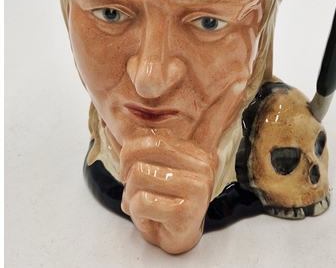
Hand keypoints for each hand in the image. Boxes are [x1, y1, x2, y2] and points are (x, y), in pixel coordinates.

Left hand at [119, 131, 216, 253]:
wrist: (178, 237)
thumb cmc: (165, 201)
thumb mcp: (153, 168)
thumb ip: (137, 146)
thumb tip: (110, 121)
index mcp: (196, 152)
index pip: (155, 136)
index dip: (131, 150)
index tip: (128, 166)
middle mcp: (202, 166)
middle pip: (145, 150)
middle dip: (127, 169)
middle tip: (130, 184)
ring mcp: (198, 188)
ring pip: (139, 176)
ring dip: (130, 194)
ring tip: (140, 203)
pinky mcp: (187, 212)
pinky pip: (142, 202)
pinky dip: (135, 211)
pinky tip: (148, 216)